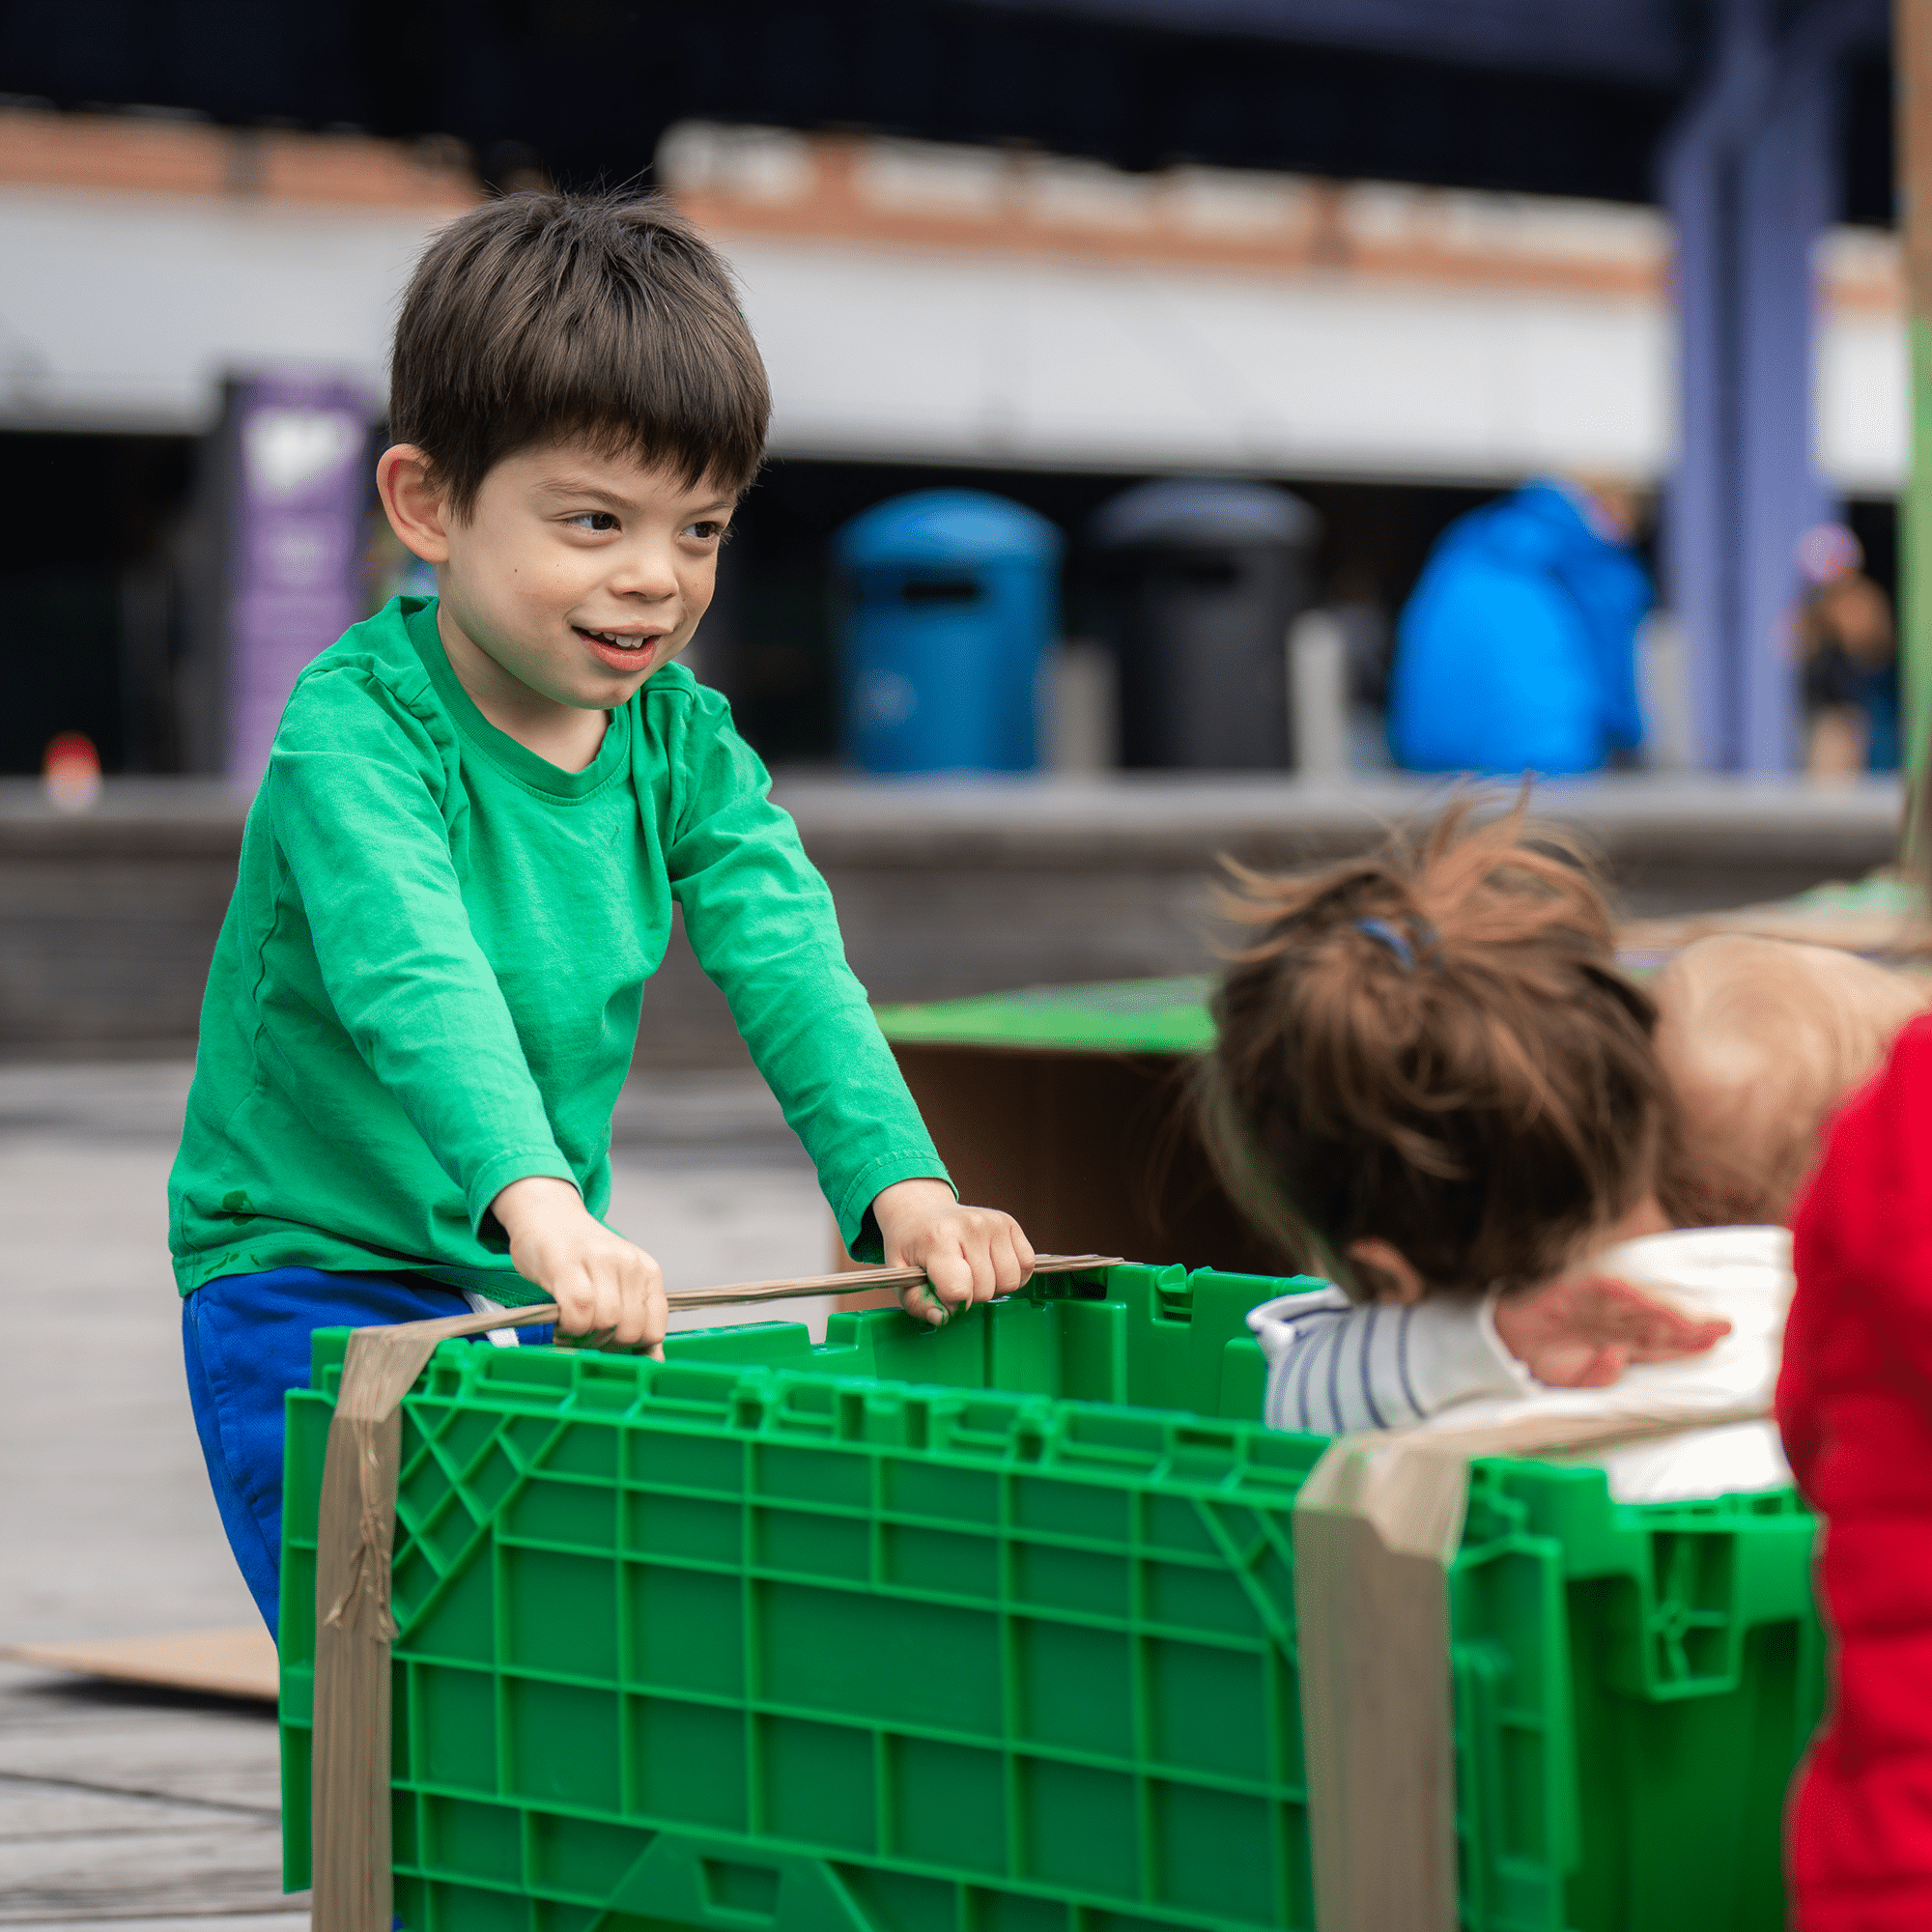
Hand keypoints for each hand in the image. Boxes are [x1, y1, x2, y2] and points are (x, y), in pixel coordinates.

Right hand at [491, 1175, 666, 1353]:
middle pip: (629, 1329)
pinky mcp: (566, 1263)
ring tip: (572, 1326)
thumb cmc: (582, 1255)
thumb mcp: (619, 1284)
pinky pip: (577, 1311)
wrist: (549, 1216)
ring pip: (605, 1322)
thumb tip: (653, 1361)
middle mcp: (629, 1263)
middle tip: (587, 1337)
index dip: (632, 1350)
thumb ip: (637, 1318)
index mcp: (648, 1271)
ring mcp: (599, 1260)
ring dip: (584, 1336)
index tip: (611, 1347)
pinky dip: (568, 1327)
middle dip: (605, 1345)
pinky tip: (561, 1321)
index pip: (654, 1330)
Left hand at [872, 1178, 1035, 1325]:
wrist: (922, 1211)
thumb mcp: (901, 1276)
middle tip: (955, 1279)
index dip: (952, 1304)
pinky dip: (1013, 1275)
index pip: (958, 1290)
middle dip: (970, 1295)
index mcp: (938, 1237)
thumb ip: (918, 1303)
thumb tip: (942, 1318)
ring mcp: (993, 1223)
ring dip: (993, 1287)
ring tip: (973, 1274)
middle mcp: (970, 1225)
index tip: (942, 1296)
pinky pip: (1026, 1266)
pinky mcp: (1010, 1223)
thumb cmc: (913, 1247)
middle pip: (985, 1290)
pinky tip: (992, 1268)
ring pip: (1010, 1282)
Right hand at [1491, 1272, 1730, 1387]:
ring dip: (1667, 1315)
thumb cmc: (1539, 1363)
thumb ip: (1597, 1376)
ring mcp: (1590, 1304)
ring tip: (1697, 1323)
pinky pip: (1603, 1291)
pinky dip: (1625, 1295)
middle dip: (1689, 1327)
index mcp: (1615, 1342)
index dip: (1687, 1341)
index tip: (1717, 1339)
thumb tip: (1617, 1355)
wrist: (1498, 1345)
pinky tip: (1650, 1302)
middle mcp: (1609, 1321)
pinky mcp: (1570, 1289)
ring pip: (1637, 1309)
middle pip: (1655, 1323)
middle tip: (1723, 1327)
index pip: (1658, 1341)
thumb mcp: (1573, 1384)